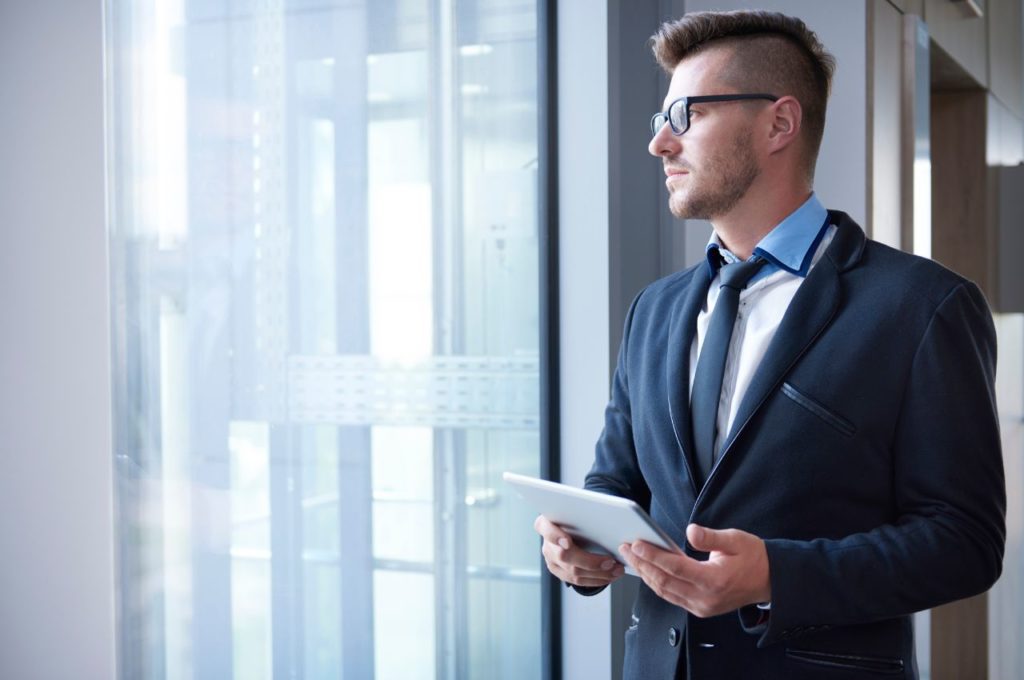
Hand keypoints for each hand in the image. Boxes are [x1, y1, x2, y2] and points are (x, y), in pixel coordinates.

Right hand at [534, 514, 624, 586]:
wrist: (571, 527)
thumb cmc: (576, 518)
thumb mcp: (578, 512)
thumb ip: (584, 516)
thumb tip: (608, 520)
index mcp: (546, 523)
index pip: (545, 528)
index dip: (555, 536)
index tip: (567, 542)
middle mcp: (547, 543)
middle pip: (564, 556)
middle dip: (590, 562)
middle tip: (610, 561)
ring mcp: (551, 559)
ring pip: (573, 572)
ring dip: (599, 574)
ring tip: (616, 570)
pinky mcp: (559, 572)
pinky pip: (577, 581)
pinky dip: (596, 579)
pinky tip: (609, 576)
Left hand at [618, 523, 770, 616]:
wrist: (769, 581)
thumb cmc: (753, 558)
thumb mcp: (736, 539)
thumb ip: (711, 537)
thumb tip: (690, 531)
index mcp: (714, 580)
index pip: (675, 568)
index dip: (653, 555)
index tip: (636, 544)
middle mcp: (705, 598)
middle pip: (664, 581)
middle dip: (642, 564)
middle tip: (625, 548)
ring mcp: (702, 607)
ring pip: (665, 592)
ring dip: (645, 575)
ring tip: (631, 557)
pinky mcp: (700, 609)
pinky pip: (672, 597)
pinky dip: (657, 583)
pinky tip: (647, 570)